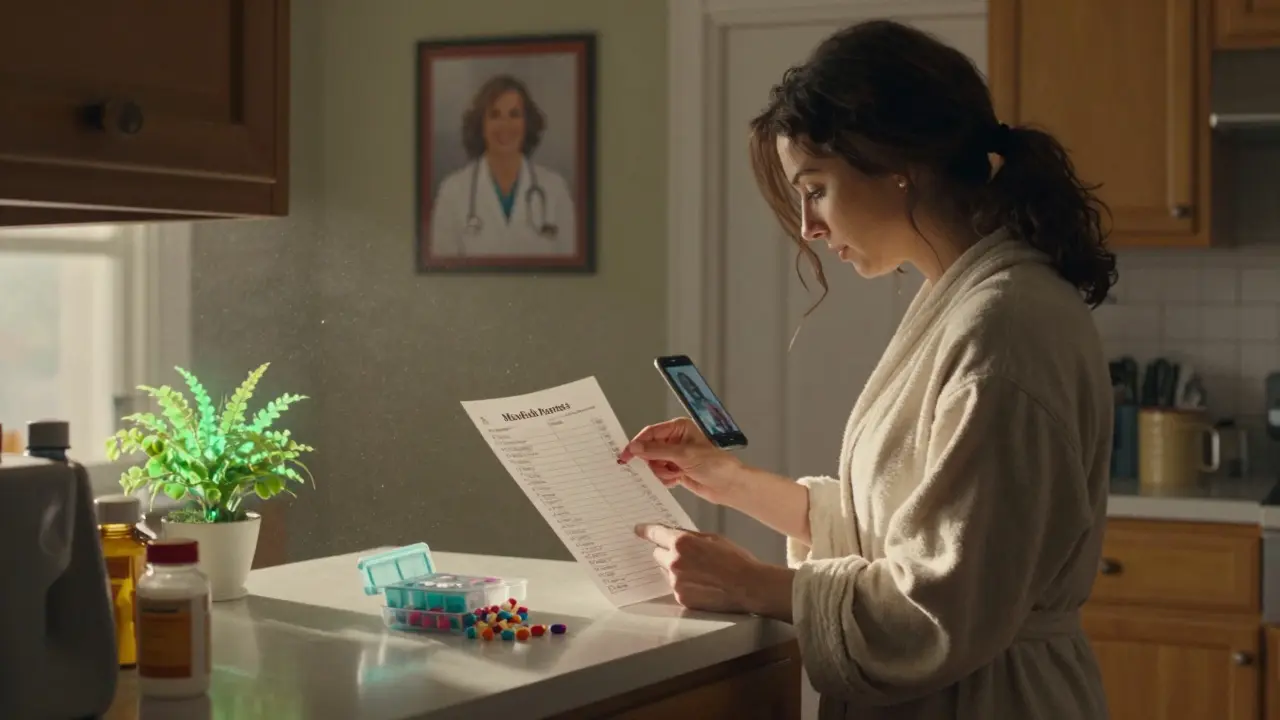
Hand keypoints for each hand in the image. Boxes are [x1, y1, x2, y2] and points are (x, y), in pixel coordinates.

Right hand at [617, 418, 742, 505]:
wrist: (729, 486)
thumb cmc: (715, 464)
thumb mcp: (684, 455)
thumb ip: (657, 451)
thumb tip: (635, 447)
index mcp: (678, 428)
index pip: (650, 433)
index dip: (637, 444)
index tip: (626, 456)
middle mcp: (675, 440)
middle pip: (649, 450)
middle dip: (654, 462)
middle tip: (664, 467)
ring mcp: (675, 456)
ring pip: (653, 464)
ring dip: (661, 472)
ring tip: (676, 474)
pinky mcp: (676, 470)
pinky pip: (660, 474)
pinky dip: (665, 479)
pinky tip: (678, 479)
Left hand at [635, 523, 794, 619]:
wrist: (748, 586)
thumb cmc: (735, 559)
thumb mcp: (712, 538)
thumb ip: (689, 536)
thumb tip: (672, 534)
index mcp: (682, 543)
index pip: (655, 533)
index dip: (646, 531)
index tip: (638, 530)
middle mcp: (674, 562)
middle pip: (657, 554)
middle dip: (666, 552)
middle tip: (685, 555)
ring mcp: (676, 582)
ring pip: (666, 571)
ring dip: (675, 569)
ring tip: (700, 572)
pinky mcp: (681, 598)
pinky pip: (675, 587)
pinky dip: (683, 584)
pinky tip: (701, 583)